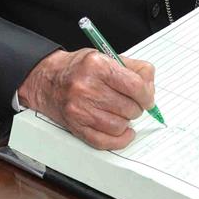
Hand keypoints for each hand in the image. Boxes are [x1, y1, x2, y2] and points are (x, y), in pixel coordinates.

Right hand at [17, 48, 155, 150]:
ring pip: (119, 126)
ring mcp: (80, 109)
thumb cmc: (79, 68)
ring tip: (121, 113)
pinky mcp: (75, 126)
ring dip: (126, 122)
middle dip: (136, 108)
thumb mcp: (106, 57)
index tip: (148, 99)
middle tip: (132, 103)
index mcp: (97, 66)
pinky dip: (119, 139)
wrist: (47, 80)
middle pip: (129, 108)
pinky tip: (123, 132)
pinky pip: (104, 141)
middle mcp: (87, 87)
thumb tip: (150, 88)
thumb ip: (134, 68)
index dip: (147, 95)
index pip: (135, 86)